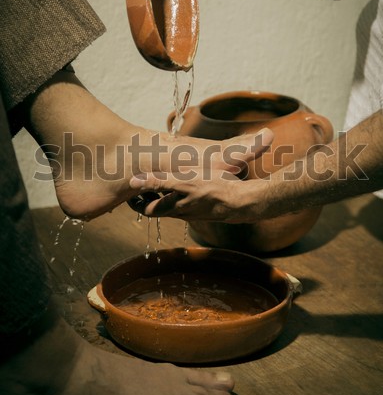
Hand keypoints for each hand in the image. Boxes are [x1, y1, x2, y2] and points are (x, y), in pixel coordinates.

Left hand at [128, 170, 266, 222]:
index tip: (129, 194)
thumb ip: (158, 181)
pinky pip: (187, 203)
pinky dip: (180, 196)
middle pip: (158, 209)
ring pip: (173, 206)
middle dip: (147, 199)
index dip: (135, 203)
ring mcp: (194, 211)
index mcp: (172, 207)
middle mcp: (181, 213)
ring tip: (160, 183)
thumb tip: (133, 182)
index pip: (146, 209)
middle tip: (140, 188)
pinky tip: (187, 185)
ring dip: (164, 197)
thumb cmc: (212, 189)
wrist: (241, 202)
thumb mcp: (183, 181)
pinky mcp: (206, 208)